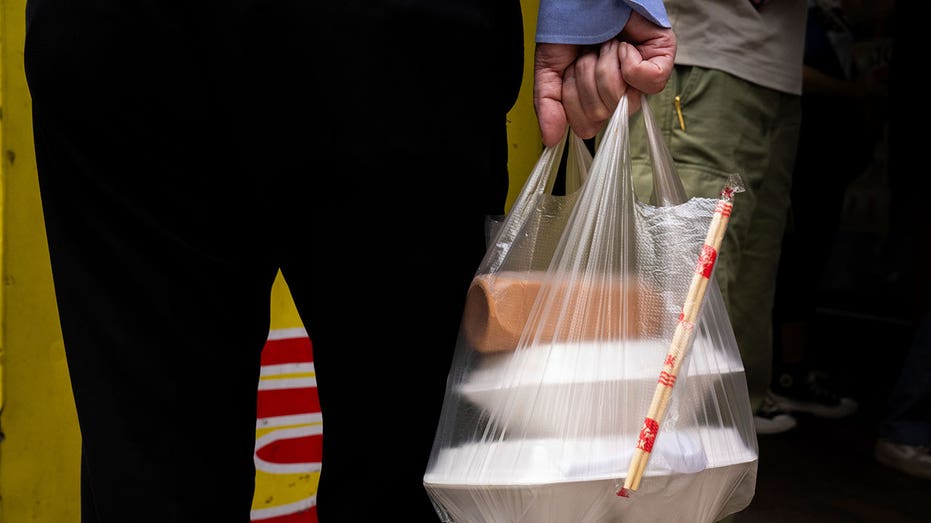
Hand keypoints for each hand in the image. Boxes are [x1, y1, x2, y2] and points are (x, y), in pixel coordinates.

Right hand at [533, 11, 675, 146]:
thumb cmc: (573, 28)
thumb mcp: (551, 70)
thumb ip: (549, 105)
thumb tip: (550, 139)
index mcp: (595, 99)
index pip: (586, 126)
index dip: (573, 102)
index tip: (569, 73)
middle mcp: (620, 93)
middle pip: (601, 113)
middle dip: (586, 78)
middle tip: (587, 55)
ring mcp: (642, 78)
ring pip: (621, 98)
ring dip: (604, 64)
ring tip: (604, 45)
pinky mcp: (663, 60)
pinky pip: (647, 81)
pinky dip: (629, 61)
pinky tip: (624, 46)